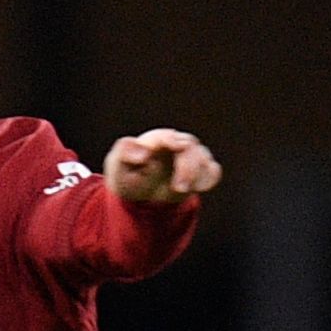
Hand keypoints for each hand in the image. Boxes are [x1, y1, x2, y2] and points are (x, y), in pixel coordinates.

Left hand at [104, 128, 220, 203]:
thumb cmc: (127, 175)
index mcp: (157, 141)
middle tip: (179, 188)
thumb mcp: (118, 166)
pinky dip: (210, 178)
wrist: (139, 194)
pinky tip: (200, 187)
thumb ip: (124, 153)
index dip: (171, 140)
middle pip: (189, 147)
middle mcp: (177, 144)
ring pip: (203, 158)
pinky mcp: (200, 172)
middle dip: (186, 167)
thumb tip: (143, 153)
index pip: (166, 137)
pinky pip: (212, 171)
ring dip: (196, 175)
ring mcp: (190, 157)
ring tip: (181, 190)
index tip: (176, 145)